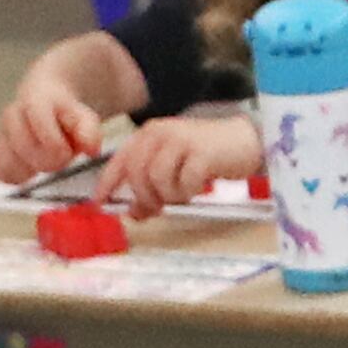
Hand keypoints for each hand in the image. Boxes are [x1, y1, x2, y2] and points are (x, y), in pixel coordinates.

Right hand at [0, 81, 113, 188]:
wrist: (45, 104)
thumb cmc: (66, 114)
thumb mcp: (85, 117)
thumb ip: (90, 131)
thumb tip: (92, 149)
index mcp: (35, 102)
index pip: (39, 123)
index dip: (55, 145)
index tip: (67, 154)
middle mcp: (11, 115)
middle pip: (24, 148)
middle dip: (47, 161)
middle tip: (60, 161)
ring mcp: (0, 132)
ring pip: (9, 162)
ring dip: (31, 172)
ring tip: (45, 164)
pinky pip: (1, 171)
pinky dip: (18, 178)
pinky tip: (32, 172)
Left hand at [96, 112, 258, 214]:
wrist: (246, 141)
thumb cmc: (209, 156)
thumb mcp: (174, 169)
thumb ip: (152, 187)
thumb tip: (133, 213)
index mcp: (149, 135)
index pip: (120, 160)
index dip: (107, 184)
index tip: (100, 203)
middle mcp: (160, 133)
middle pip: (137, 173)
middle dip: (145, 197)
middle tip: (158, 209)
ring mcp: (181, 141)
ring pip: (157, 179)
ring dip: (169, 196)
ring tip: (184, 194)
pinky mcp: (201, 153)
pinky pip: (184, 183)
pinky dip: (188, 192)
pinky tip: (199, 188)